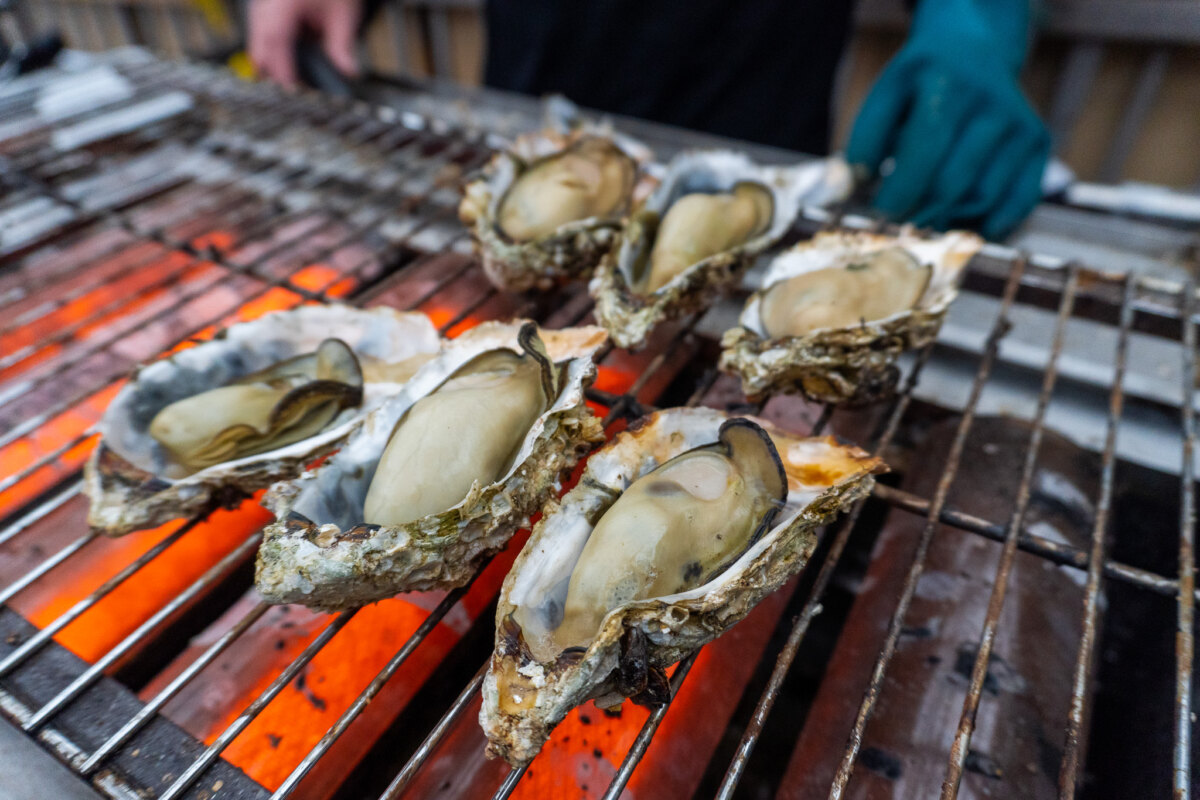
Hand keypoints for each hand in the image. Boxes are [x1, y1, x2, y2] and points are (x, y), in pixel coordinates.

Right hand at [248, 0, 360, 88]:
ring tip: (295, 83)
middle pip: (260, 46)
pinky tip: (290, 67)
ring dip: (272, 64)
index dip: (282, 67)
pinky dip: (273, 54)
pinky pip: (260, 38)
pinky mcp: (263, 12)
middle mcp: (267, 4)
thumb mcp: (344, 15)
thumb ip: (342, 46)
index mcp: (284, 3)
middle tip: (295, 92)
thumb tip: (349, 73)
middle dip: (274, 72)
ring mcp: (261, 7)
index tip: (293, 89)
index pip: (277, 39)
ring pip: (256, 44)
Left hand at [846, 0, 1049, 239]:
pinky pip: (1018, 202)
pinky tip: (962, 221)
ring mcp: (1020, 124)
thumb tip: (854, 189)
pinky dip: (989, 223)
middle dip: (919, 215)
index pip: (924, 154)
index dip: (899, 194)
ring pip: (982, 199)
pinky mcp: (1038, 143)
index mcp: (948, 86)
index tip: (879, 215)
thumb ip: (865, 141)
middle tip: (898, 227)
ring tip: (925, 218)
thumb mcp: (886, 96)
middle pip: (952, 185)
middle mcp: (991, 104)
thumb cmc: (920, 84)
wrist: (971, 50)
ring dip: (949, 219)